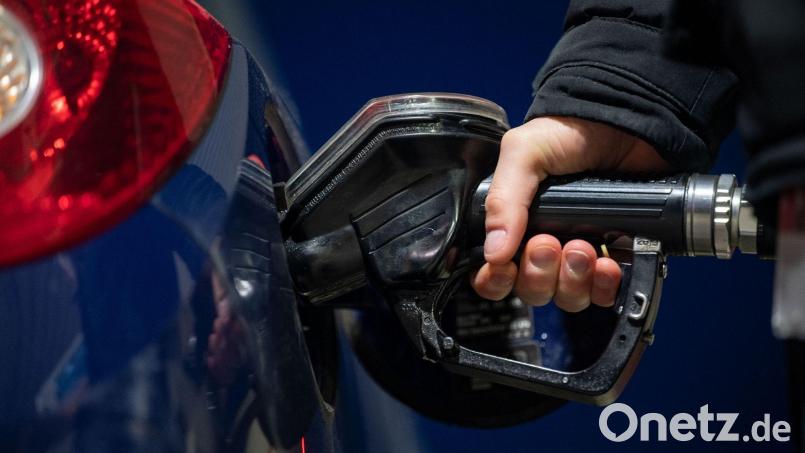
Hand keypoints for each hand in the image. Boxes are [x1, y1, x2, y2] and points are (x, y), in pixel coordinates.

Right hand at [471, 116, 668, 310]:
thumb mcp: (524, 153)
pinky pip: (603, 294)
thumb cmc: (573, 131)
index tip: (505, 268)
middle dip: (539, 273)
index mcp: (515, 222)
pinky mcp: (616, 257)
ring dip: (573, 279)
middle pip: (530, 289)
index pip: (493, 271)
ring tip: (585, 247)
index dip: (495, 280)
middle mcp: (544, 242)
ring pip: (566, 296)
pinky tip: (608, 262)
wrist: (630, 124)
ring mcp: (580, 253)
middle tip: (551, 243)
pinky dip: (603, 286)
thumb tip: (493, 251)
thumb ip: (503, 199)